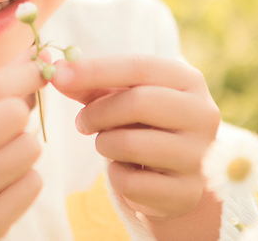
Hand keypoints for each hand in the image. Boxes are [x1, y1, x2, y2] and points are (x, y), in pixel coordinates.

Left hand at [51, 55, 221, 238]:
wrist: (171, 176)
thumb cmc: (139, 123)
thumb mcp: (117, 96)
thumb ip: (87, 83)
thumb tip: (54, 71)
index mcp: (188, 80)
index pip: (139, 66)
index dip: (94, 70)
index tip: (57, 75)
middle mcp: (203, 114)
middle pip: (138, 103)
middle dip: (97, 112)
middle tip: (81, 122)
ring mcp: (199, 155)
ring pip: (130, 144)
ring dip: (104, 144)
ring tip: (108, 144)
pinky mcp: (187, 192)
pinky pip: (131, 182)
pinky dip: (116, 176)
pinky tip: (126, 171)